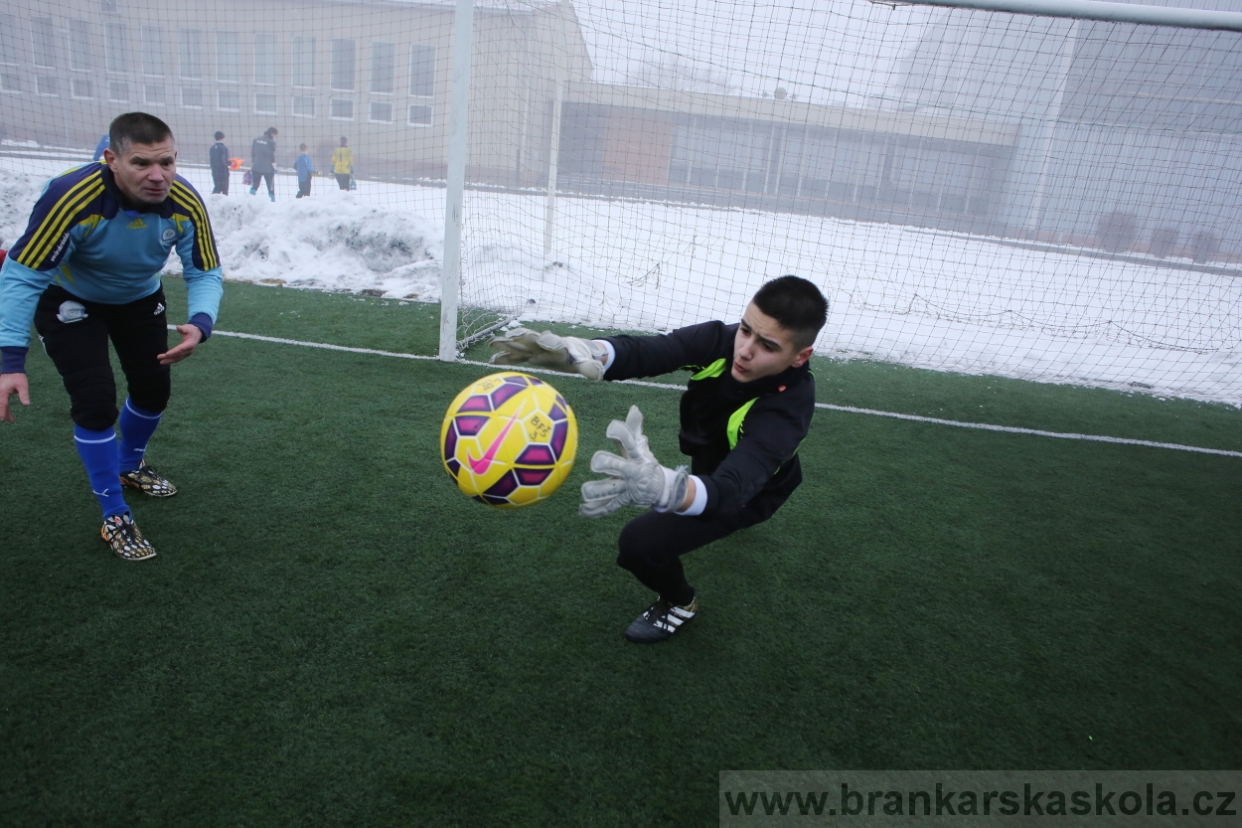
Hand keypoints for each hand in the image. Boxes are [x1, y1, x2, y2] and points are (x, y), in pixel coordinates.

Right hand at [0, 373, 29, 422]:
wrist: (11, 368)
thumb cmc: (18, 376)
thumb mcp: (23, 385)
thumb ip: (24, 395)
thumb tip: (27, 404)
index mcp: (3, 392)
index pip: (2, 405)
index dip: (3, 413)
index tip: (5, 420)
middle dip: (3, 414)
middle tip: (10, 421)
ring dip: (3, 411)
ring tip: (10, 418)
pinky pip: (0, 401)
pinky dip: (2, 406)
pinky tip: (6, 410)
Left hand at [158, 323, 204, 364]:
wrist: (197, 334)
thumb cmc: (192, 330)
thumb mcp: (188, 328)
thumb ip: (183, 328)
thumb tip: (178, 327)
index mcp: (190, 344)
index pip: (181, 349)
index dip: (174, 352)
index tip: (166, 354)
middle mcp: (189, 350)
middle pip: (178, 355)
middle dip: (169, 357)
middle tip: (159, 357)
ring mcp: (187, 353)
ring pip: (178, 358)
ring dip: (169, 360)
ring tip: (161, 362)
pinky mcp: (185, 354)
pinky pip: (178, 358)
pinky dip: (172, 360)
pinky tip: (166, 361)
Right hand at [489, 327, 608, 379]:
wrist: (573, 350)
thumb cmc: (579, 357)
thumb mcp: (586, 363)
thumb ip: (590, 368)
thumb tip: (597, 375)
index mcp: (559, 344)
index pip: (552, 341)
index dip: (546, 340)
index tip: (540, 339)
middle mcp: (545, 343)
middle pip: (531, 339)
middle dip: (521, 337)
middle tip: (509, 336)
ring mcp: (535, 347)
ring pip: (519, 345)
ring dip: (507, 344)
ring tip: (492, 344)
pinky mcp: (529, 354)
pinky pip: (516, 356)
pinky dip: (506, 357)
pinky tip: (493, 361)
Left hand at [579, 405, 688, 517]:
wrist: (662, 489)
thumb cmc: (646, 463)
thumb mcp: (642, 447)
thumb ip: (634, 428)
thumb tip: (634, 408)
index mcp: (635, 456)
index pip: (630, 443)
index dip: (620, 435)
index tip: (610, 430)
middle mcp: (631, 472)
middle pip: (618, 467)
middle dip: (607, 465)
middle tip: (596, 463)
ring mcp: (627, 488)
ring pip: (610, 490)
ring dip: (598, 491)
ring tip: (585, 492)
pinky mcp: (623, 500)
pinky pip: (607, 507)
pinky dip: (594, 511)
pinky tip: (581, 511)